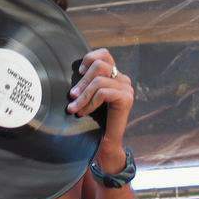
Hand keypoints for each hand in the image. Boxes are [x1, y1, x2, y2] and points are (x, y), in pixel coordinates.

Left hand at [67, 48, 133, 168]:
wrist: (105, 144)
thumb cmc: (94, 121)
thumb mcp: (88, 96)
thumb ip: (86, 82)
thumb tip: (72, 70)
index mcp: (114, 76)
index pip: (105, 54)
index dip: (90, 58)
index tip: (79, 72)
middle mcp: (123, 79)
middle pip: (100, 65)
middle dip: (82, 81)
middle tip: (71, 96)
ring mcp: (126, 88)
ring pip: (99, 80)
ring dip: (83, 95)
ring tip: (73, 108)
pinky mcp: (126, 98)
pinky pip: (103, 92)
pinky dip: (90, 103)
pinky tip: (83, 113)